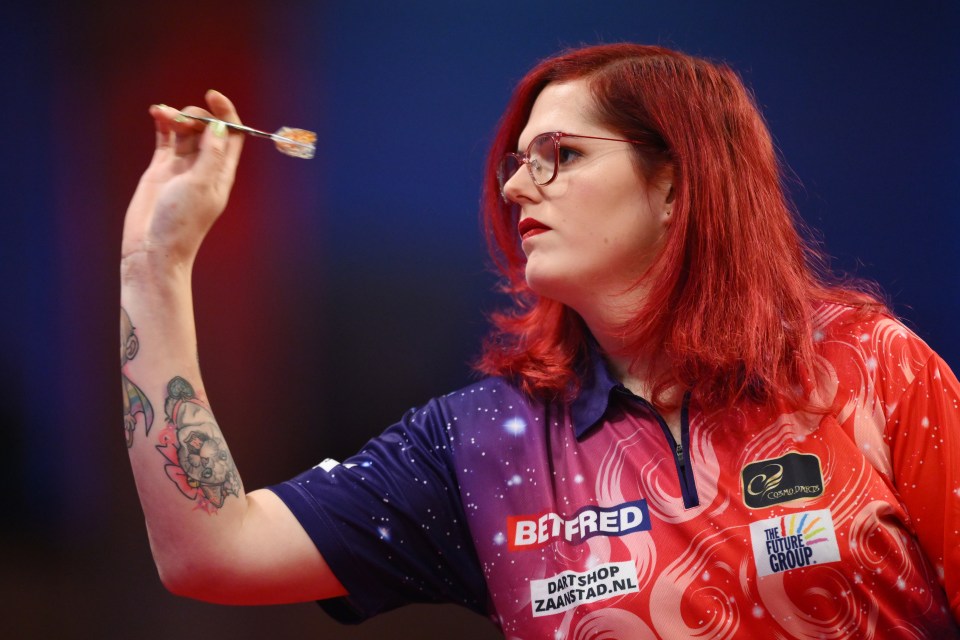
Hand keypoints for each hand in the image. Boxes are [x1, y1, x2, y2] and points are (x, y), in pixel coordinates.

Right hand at [121, 90, 243, 268]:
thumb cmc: (181, 223)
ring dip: (177, 117)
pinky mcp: (160, 170)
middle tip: (180, 121)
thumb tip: (219, 126)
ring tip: (163, 114)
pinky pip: (164, 139)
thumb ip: (211, 154)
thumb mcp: (201, 185)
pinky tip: (156, 112)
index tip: (213, 96)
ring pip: (185, 131)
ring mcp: (181, 167)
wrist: (153, 248)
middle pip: (207, 129)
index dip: (226, 114)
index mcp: (221, 172)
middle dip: (196, 116)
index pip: (232, 135)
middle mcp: (204, 167)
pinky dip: (161, 124)